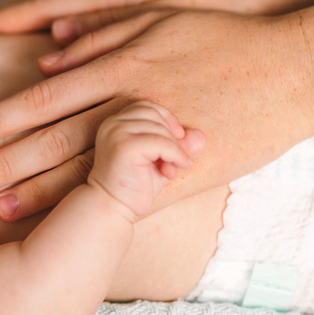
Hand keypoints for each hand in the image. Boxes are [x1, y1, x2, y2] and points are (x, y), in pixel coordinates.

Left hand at [0, 9, 313, 220]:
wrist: (299, 65)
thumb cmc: (226, 31)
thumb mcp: (160, 12)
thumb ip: (101, 28)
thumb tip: (47, 51)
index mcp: (121, 61)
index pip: (43, 95)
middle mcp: (132, 99)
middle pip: (52, 136)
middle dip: (1, 159)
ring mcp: (160, 138)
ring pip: (85, 169)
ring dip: (36, 191)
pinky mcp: (188, 171)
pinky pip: (133, 193)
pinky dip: (95, 208)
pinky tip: (66, 226)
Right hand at [87, 101, 203, 221]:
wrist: (112, 208)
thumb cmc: (133, 187)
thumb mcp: (160, 162)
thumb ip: (177, 147)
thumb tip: (201, 136)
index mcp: (115, 123)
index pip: (147, 106)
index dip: (166, 119)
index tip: (177, 140)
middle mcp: (112, 124)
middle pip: (154, 113)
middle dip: (171, 136)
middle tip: (174, 162)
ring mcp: (116, 133)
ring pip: (159, 128)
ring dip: (173, 149)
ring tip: (170, 171)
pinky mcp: (124, 146)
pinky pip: (160, 142)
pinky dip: (174, 155)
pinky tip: (173, 172)